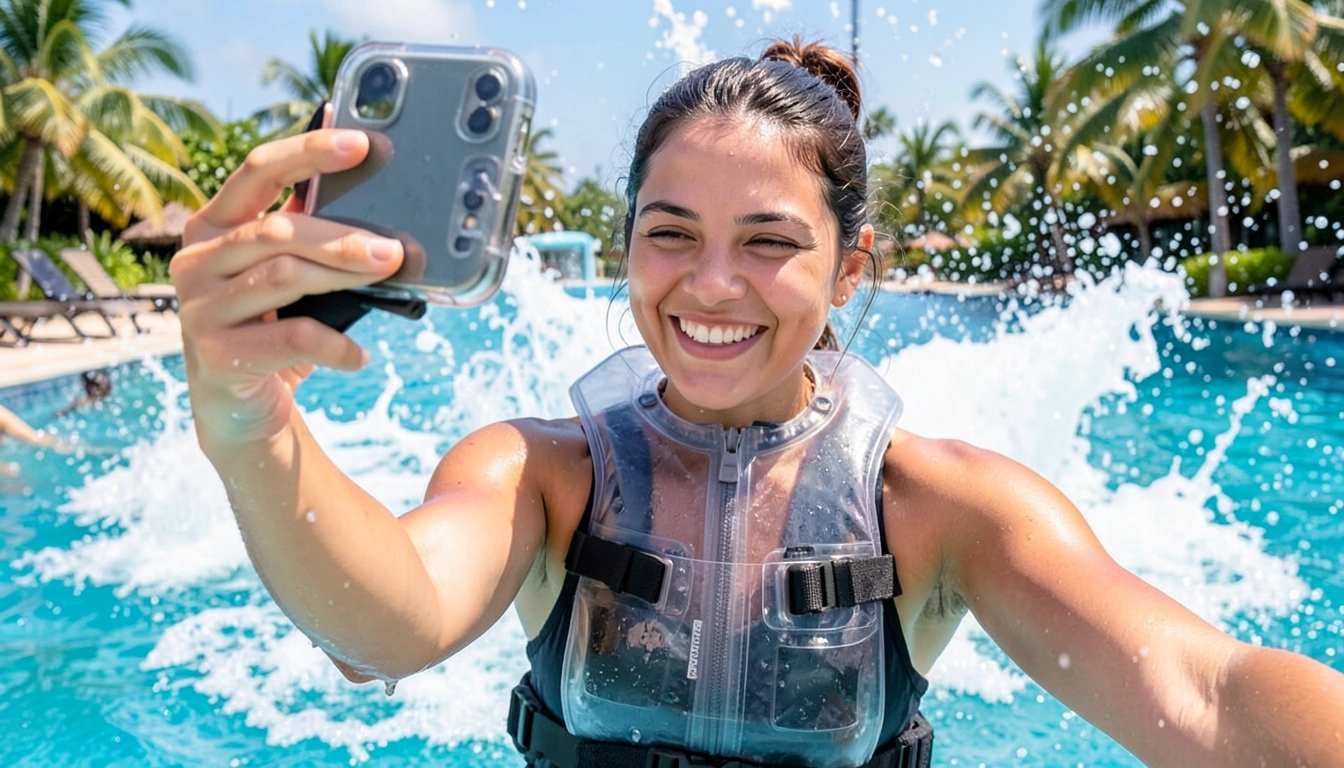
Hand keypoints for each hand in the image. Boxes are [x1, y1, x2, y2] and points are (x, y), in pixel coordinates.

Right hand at [171, 129, 403, 448]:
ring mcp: (200, 308)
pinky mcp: (218, 356)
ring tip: (388, 280)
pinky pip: (290, 339)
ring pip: (283, 277)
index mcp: (214, 225)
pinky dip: (333, 345)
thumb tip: (361, 159)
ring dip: (343, 277)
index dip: (308, 152)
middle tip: (395, 249)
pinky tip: (358, 356)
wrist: (237, 406)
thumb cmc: (271, 324)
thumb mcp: (286, 269)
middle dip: (342, 237)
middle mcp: (196, 260)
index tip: (359, 143)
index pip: (258, 171)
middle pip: (275, 231)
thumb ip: (308, 223)